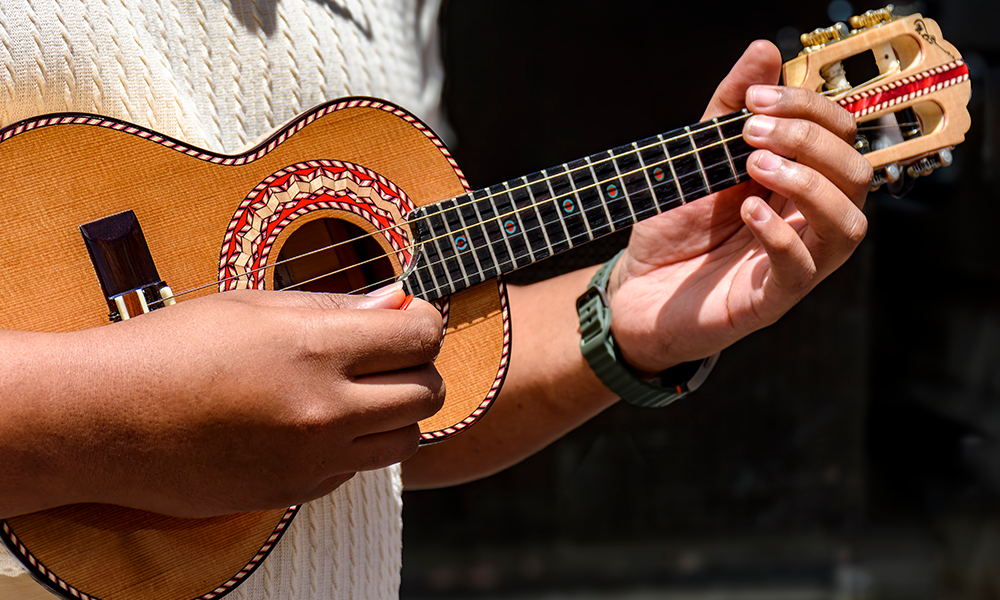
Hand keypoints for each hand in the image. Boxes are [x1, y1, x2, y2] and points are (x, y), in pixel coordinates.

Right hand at [0, 286, 444, 517]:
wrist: (102, 420)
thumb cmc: (170, 348)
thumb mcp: (254, 306)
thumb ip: (335, 307)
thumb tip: (396, 303)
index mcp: (315, 348)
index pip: (420, 337)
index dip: (425, 321)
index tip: (411, 317)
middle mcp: (324, 411)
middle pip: (428, 393)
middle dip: (420, 367)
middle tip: (390, 353)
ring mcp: (311, 460)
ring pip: (406, 440)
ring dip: (396, 412)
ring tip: (357, 389)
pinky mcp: (294, 493)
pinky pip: (358, 469)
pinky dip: (355, 445)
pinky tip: (316, 422)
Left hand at [607, 40, 871, 373]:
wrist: (636, 290)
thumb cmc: (673, 228)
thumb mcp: (696, 159)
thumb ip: (727, 109)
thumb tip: (765, 50)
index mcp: (799, 183)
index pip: (840, 136)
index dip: (809, 109)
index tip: (755, 99)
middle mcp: (808, 222)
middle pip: (855, 175)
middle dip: (809, 141)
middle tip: (752, 132)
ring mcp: (797, 263)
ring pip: (849, 225)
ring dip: (809, 185)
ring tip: (755, 165)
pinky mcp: (772, 299)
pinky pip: (802, 269)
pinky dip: (780, 234)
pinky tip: (747, 210)